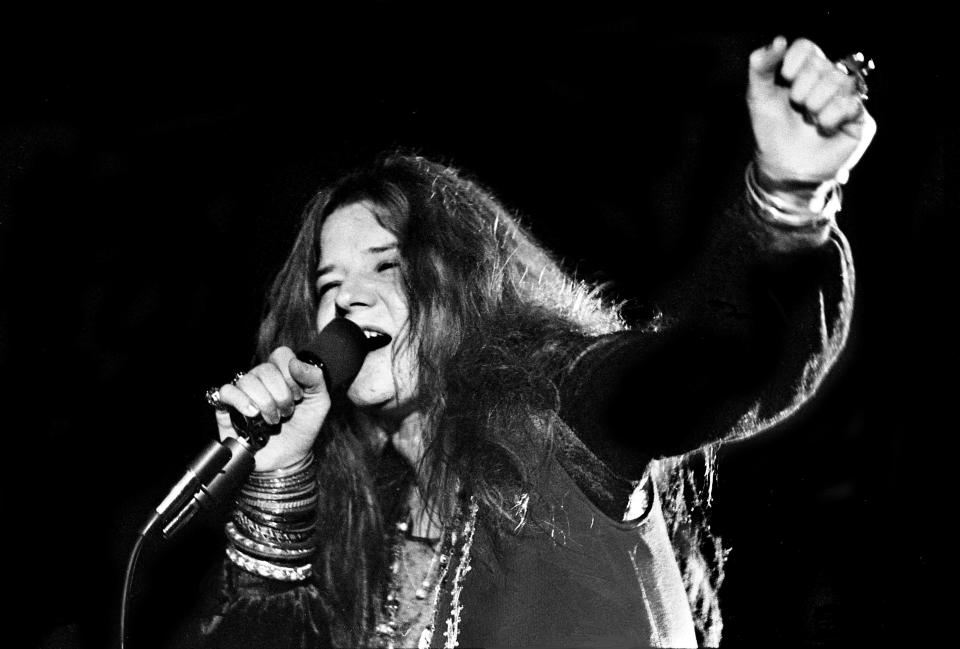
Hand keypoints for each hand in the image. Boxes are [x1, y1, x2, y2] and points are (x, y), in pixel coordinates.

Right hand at [214, 347, 329, 471]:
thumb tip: (295, 363)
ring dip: (264, 402)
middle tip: (287, 413)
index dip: (290, 374)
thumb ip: (315, 378)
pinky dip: (240, 401)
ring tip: (272, 420)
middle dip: (280, 395)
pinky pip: (226, 391)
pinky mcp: (228, 408)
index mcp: (282, 374)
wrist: (287, 460)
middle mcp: (261, 380)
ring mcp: (244, 393)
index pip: (281, 355)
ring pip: (247, 380)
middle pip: (264, 369)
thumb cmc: (302, 430)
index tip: (298, 395)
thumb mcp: (319, 403)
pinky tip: (253, 413)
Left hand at [748, 36, 876, 183]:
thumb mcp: (758, 96)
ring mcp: (846, 96)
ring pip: (839, 81)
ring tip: (810, 119)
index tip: (785, 79)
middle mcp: (828, 79)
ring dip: (816, 104)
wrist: (783, 165)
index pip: (807, 47)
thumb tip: (779, 40)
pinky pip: (851, 103)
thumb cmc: (771, 129)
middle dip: (802, 89)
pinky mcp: (859, 116)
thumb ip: (760, 66)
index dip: (795, 60)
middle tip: (798, 107)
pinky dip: (830, 117)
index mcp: (804, 70)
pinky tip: (824, 128)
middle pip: (822, 65)